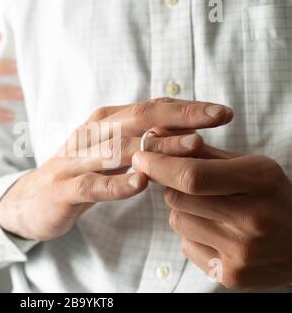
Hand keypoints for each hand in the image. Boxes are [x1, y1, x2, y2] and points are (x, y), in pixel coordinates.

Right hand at [0, 98, 232, 240]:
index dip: (185, 108)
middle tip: (217, 117)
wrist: (30, 200)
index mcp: (103, 123)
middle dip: (180, 116)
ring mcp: (75, 160)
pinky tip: (140, 183)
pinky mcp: (63, 188)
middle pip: (138, 119)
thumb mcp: (110, 154)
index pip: (148, 109)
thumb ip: (140, 143)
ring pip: (118, 149)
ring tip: (192, 146)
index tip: (221, 112)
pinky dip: (116, 184)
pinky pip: (91, 184)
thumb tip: (187, 134)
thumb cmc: (78, 174)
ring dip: (157, 147)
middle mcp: (90, 134)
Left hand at [132, 146, 291, 288]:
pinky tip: (219, 233)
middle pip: (178, 198)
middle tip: (189, 185)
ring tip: (212, 211)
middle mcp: (253, 220)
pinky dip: (193, 235)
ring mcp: (242, 253)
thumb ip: (205, 154)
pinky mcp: (232, 276)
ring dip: (183, 211)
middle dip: (172, 186)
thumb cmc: (272, 198)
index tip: (140, 157)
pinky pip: (187, 245)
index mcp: (260, 182)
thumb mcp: (251, 167)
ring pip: (178, 221)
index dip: (160, 166)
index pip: (192, 176)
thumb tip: (157, 136)